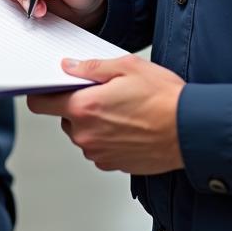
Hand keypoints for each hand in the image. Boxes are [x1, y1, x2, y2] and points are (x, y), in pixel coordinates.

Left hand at [28, 55, 185, 173]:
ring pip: (83, 132)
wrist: (190, 130)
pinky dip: (108, 136)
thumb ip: (91, 67)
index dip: (42, 93)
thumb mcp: (126, 67)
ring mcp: (99, 153)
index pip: (41, 104)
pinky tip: (129, 124)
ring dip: (95, 121)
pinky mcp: (113, 164)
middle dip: (78, 104)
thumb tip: (69, 66)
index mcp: (84, 107)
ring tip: (123, 107)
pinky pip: (99, 147)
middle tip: (104, 91)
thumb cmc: (163, 97)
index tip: (48, 87)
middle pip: (65, 117)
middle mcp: (86, 134)